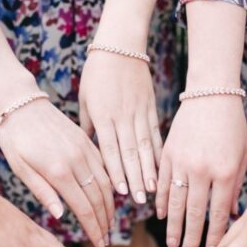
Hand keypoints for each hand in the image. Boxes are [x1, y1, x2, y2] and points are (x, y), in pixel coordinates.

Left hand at [0, 97, 114, 246]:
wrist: (22, 104)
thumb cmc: (15, 138)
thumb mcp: (20, 168)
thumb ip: (43, 192)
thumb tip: (61, 215)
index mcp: (59, 170)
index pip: (84, 207)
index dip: (94, 228)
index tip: (101, 244)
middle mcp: (78, 160)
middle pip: (99, 198)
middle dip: (105, 221)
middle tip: (107, 238)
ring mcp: (85, 149)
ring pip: (107, 182)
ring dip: (110, 204)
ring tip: (109, 221)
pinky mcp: (87, 141)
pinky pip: (105, 166)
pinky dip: (111, 184)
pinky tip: (109, 195)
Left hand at [79, 51, 161, 202]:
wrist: (120, 45)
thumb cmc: (96, 72)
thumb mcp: (84, 98)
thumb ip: (87, 125)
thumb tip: (86, 147)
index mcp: (103, 116)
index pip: (110, 150)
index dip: (117, 173)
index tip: (122, 193)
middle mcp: (122, 117)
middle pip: (130, 153)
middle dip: (135, 178)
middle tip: (141, 201)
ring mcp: (139, 112)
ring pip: (145, 146)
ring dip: (149, 169)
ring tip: (153, 189)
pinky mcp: (150, 107)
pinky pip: (155, 132)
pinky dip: (158, 150)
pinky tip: (162, 165)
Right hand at [156, 96, 246, 246]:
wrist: (210, 94)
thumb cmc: (232, 125)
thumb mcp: (242, 155)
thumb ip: (235, 184)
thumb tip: (230, 212)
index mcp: (224, 171)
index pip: (219, 212)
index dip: (215, 235)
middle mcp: (201, 170)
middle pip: (194, 212)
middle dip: (191, 237)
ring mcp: (181, 162)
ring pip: (175, 201)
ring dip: (173, 225)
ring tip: (172, 243)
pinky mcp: (167, 153)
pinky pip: (161, 183)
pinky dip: (161, 200)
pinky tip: (160, 214)